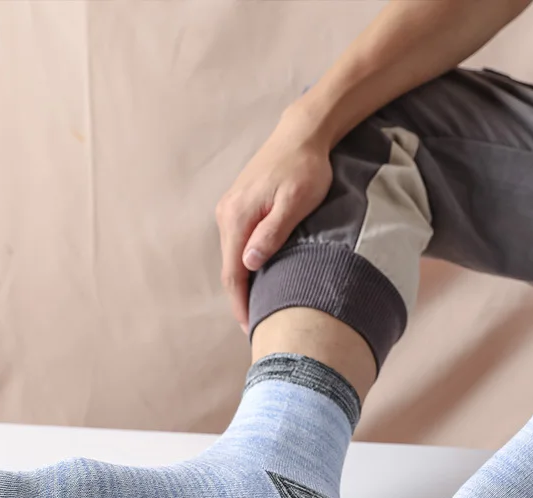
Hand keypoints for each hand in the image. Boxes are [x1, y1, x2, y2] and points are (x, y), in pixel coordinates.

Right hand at [216, 110, 333, 332]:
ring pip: (232, 257)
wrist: (302, 134)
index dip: (240, 304)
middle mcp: (227, 214)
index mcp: (237, 217)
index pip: (232, 273)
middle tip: (257, 327)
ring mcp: (230, 209)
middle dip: (241, 300)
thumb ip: (272, 233)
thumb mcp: (295, 203)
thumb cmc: (306, 169)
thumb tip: (248, 264)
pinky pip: (237, 244)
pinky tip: (259, 278)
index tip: (250, 328)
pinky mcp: (239, 205)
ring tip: (259, 308)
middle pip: (229, 269)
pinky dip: (244, 265)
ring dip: (243, 284)